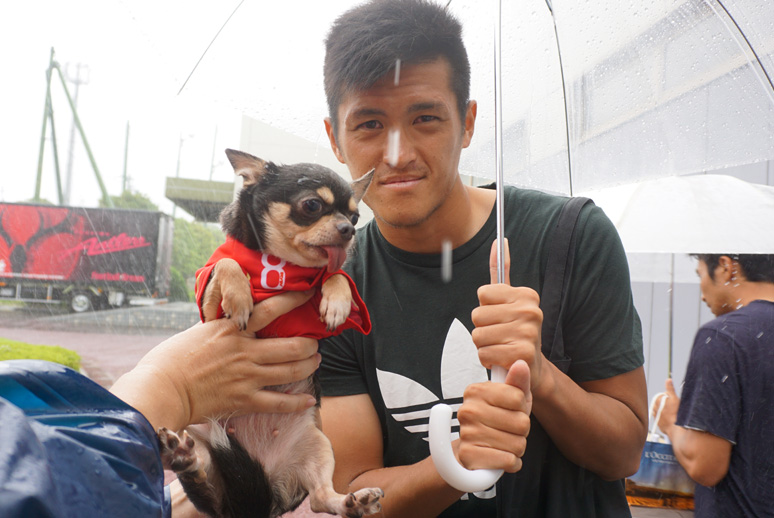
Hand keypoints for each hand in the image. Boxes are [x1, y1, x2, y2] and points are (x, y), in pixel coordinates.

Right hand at [110, 290, 319, 430]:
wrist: (160, 390)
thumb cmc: (169, 360)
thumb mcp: (197, 332)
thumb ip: (220, 327)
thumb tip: (229, 319)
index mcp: (232, 329)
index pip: (271, 309)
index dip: (294, 300)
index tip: (308, 296)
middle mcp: (245, 351)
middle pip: (291, 345)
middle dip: (310, 344)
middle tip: (315, 344)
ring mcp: (247, 376)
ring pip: (291, 371)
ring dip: (308, 366)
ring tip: (315, 363)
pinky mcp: (244, 400)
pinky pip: (279, 403)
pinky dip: (297, 402)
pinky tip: (308, 400)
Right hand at [457, 360, 531, 472]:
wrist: (471, 452)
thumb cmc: (494, 422)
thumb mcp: (511, 399)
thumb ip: (518, 382)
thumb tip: (521, 363)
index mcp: (476, 391)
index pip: (518, 397)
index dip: (521, 408)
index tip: (510, 411)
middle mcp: (468, 410)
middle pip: (521, 422)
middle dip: (521, 432)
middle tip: (507, 431)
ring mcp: (467, 433)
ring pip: (518, 444)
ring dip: (517, 448)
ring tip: (503, 444)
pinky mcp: (469, 456)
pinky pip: (508, 460)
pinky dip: (511, 463)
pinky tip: (501, 457)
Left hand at [471, 240, 544, 393]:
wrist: (531, 368)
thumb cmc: (514, 332)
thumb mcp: (508, 300)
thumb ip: (501, 269)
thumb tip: (499, 241)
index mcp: (527, 295)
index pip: (483, 293)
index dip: (486, 307)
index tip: (500, 315)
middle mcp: (530, 311)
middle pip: (477, 315)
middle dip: (482, 328)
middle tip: (499, 335)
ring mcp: (528, 333)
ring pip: (478, 335)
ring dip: (483, 345)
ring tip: (500, 347)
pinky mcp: (521, 354)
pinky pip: (483, 353)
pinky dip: (487, 359)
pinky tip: (501, 359)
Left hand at [654, 379, 679, 435]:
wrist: (675, 428)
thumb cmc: (676, 413)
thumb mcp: (674, 398)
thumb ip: (670, 389)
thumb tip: (668, 379)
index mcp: (657, 400)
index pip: (663, 395)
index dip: (669, 397)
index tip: (673, 401)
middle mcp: (654, 408)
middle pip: (661, 402)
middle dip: (667, 404)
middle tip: (673, 408)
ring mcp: (656, 415)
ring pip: (660, 410)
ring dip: (664, 410)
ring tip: (672, 413)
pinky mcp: (658, 423)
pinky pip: (661, 418)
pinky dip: (664, 417)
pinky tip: (670, 419)